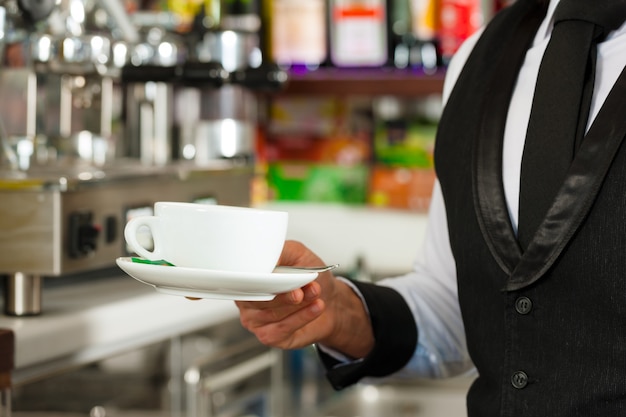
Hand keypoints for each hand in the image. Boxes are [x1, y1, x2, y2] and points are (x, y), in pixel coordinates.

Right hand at [235, 240, 373, 358]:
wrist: (329, 299)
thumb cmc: (309, 277)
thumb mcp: (297, 255)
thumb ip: (282, 252)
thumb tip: (269, 254)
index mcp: (248, 279)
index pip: (246, 280)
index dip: (263, 279)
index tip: (280, 276)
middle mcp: (248, 301)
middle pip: (259, 299)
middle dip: (284, 292)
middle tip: (302, 288)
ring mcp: (256, 321)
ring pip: (272, 314)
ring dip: (299, 303)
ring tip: (315, 292)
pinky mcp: (270, 337)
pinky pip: (283, 328)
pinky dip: (302, 316)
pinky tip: (316, 307)